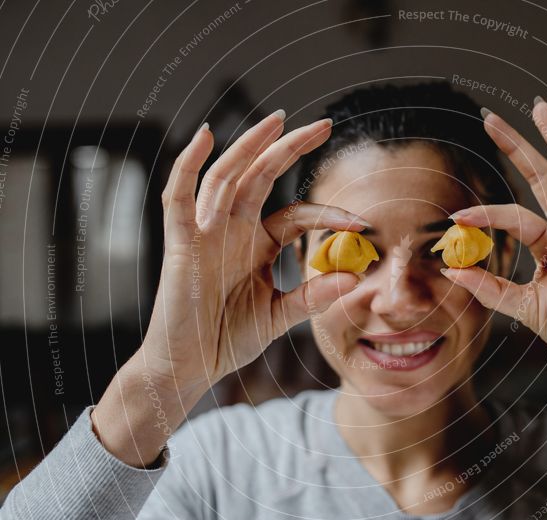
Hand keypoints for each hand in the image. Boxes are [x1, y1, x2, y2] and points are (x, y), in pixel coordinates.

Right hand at [140, 113, 367, 399]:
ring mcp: (206, 233)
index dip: (328, 213)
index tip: (362, 223)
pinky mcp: (181, 243)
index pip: (297, 214)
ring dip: (250, 146)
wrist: (191, 367)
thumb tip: (354, 278)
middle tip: (324, 124)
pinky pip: (179, 197)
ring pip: (226, 176)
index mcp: (257, 244)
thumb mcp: (280, 317)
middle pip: (261, 176)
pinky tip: (207, 137)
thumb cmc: (228, 340)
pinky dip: (188, 165)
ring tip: (278, 120)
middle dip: (290, 148)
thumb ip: (313, 297)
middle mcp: (232, 230)